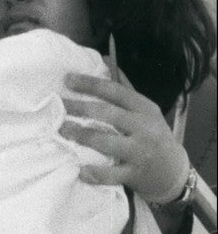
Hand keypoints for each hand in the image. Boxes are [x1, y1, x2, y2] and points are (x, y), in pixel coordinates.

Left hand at [60, 73, 189, 203]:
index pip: (116, 91)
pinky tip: (81, 170)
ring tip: (62, 131)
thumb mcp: (145, 110)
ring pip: (107, 142)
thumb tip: (106, 59)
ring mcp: (140, 152)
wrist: (174, 171)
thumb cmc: (153, 135)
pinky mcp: (135, 174)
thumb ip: (125, 89)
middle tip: (58, 107)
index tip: (67, 80)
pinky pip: (112, 174)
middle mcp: (144, 127)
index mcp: (144, 108)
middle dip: (81, 109)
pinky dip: (95, 173)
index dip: (91, 84)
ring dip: (82, 136)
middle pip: (108, 114)